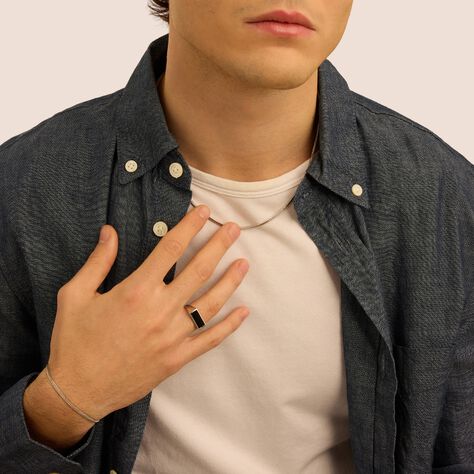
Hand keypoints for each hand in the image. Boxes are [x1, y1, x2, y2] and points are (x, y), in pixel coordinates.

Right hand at [46, 204, 249, 419]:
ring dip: (230, 281)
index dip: (190, 227)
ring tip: (244, 263)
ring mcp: (172, 336)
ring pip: (211, 303)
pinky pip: (210, 340)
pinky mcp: (177, 359)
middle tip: (234, 229)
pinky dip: (229, 326)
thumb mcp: (76, 295)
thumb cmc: (74, 341)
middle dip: (219, 246)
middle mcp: (160, 310)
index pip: (171, 248)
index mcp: (136, 291)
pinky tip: (243, 311)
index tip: (203, 212)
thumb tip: (110, 231)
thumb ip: (97, 261)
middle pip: (198, 270)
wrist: (77, 392)